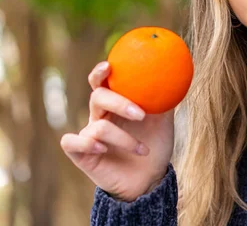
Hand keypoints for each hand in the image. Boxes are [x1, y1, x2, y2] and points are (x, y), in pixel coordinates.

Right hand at [60, 61, 174, 201]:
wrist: (150, 179)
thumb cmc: (155, 145)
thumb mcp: (164, 122)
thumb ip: (165, 99)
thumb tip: (174, 76)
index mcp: (115, 104)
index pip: (102, 82)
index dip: (100, 72)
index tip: (109, 66)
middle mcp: (99, 116)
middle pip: (98, 97)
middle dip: (119, 103)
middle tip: (141, 114)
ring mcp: (89, 134)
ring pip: (98, 127)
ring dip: (124, 139)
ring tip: (143, 150)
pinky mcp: (81, 154)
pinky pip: (72, 142)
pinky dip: (87, 144)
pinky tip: (103, 149)